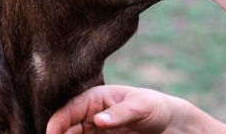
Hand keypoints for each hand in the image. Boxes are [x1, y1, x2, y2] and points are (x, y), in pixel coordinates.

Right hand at [46, 85, 179, 133]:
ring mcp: (94, 128)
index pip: (69, 110)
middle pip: (66, 127)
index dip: (56, 123)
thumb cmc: (154, 107)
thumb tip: (96, 120)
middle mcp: (90, 113)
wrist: (168, 123)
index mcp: (96, 98)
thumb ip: (119, 114)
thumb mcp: (140, 107)